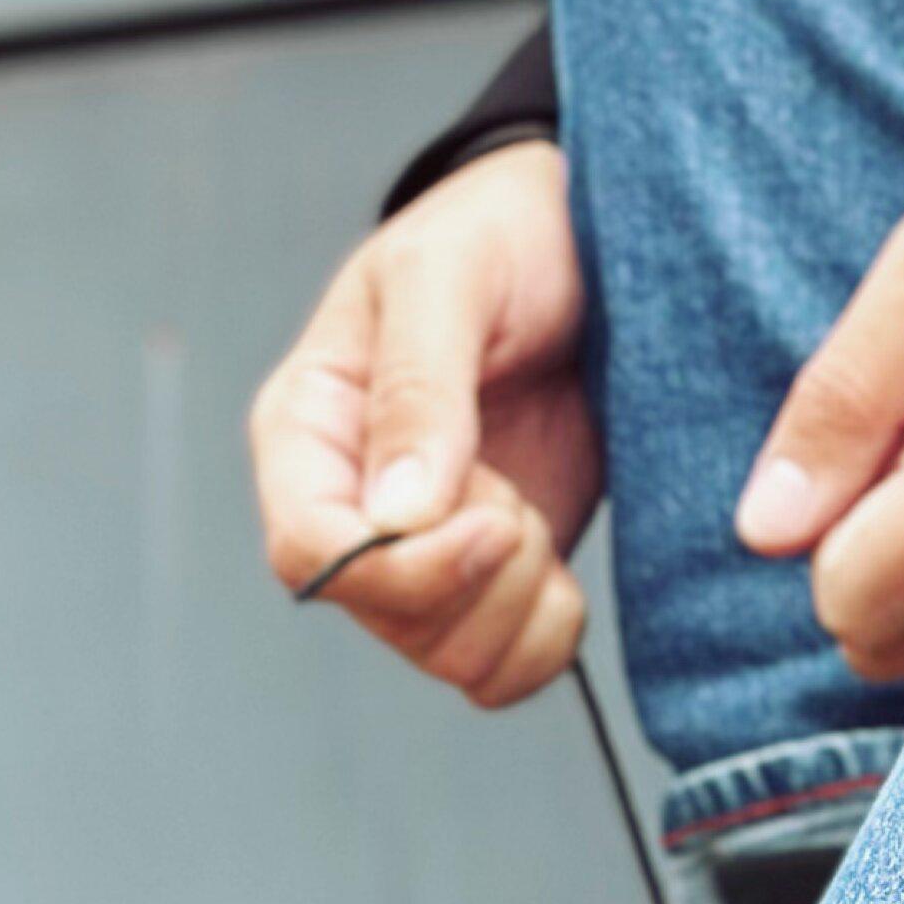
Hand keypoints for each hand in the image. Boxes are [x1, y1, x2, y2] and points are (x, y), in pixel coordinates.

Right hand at [248, 139, 599, 708]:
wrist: (596, 242)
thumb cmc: (505, 232)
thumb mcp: (452, 277)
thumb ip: (420, 387)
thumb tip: (395, 514)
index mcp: (310, 431)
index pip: (308, 550)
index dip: (398, 567)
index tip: (493, 521)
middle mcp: (351, 506)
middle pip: (385, 616)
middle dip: (476, 573)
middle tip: (514, 482)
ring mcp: (424, 553)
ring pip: (447, 656)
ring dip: (515, 601)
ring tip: (531, 500)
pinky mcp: (495, 580)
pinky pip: (501, 671)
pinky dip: (546, 639)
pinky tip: (560, 564)